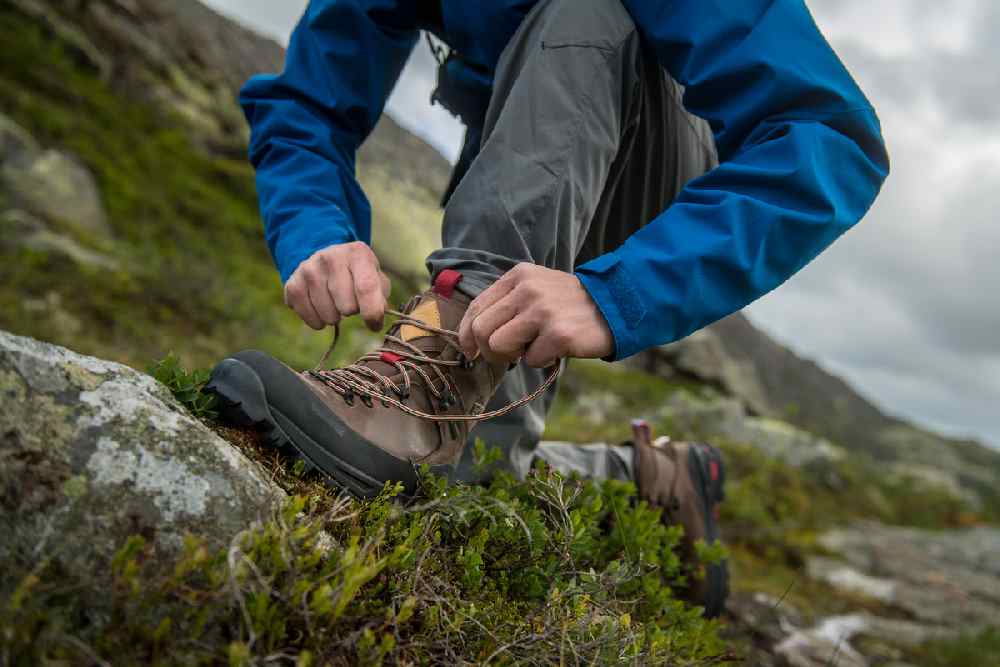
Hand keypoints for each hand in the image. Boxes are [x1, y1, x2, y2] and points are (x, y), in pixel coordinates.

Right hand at [284, 241, 390, 330]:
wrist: (325, 259)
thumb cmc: (357, 274)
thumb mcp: (375, 276)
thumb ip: (381, 297)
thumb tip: (375, 320)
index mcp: (357, 253)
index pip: (366, 287)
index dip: (372, 312)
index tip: (374, 325)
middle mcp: (330, 257)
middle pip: (347, 306)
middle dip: (353, 312)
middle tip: (350, 303)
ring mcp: (309, 270)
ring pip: (328, 316)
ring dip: (335, 318)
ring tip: (336, 304)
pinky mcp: (293, 284)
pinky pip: (310, 318)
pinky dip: (318, 322)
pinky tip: (321, 309)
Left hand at [458, 263, 614, 367]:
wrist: (617, 305)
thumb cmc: (569, 305)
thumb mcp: (537, 289)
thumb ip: (507, 305)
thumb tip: (472, 339)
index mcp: (518, 276)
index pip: (476, 308)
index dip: (466, 334)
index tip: (470, 350)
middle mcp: (527, 290)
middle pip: (481, 330)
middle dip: (488, 350)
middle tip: (509, 355)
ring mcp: (543, 311)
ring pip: (498, 346)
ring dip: (514, 356)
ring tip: (535, 348)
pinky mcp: (559, 334)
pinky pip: (530, 360)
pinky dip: (542, 360)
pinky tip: (558, 348)